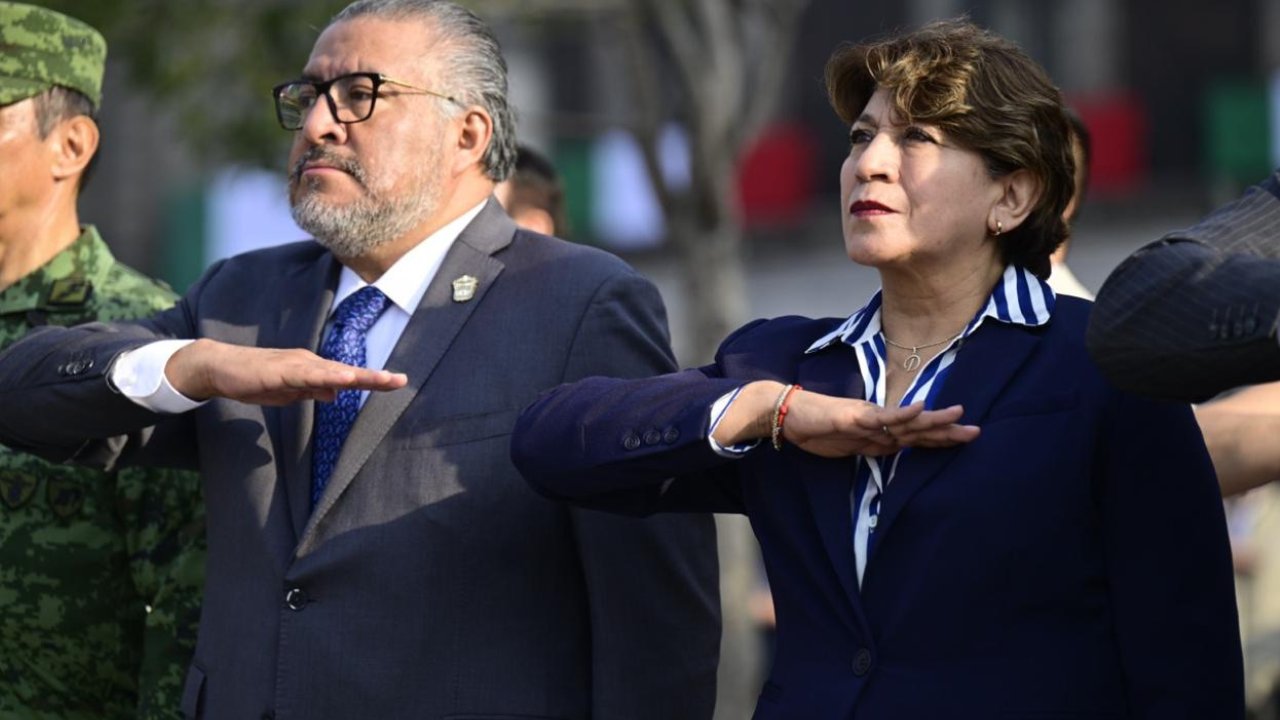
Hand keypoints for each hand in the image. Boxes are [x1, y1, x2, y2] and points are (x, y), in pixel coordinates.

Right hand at [166, 339, 407, 405]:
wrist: (219, 368)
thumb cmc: (255, 379)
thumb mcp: (290, 391)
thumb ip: (313, 390)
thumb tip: (337, 394)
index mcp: (313, 371)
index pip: (348, 377)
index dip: (372, 380)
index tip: (397, 383)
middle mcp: (309, 363)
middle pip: (347, 372)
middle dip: (374, 377)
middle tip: (401, 380)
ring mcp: (295, 364)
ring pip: (331, 371)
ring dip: (356, 375)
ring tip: (380, 379)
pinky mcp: (279, 370)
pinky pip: (306, 374)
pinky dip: (326, 376)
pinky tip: (342, 379)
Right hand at [782, 391, 978, 457]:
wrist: (790, 416)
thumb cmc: (817, 429)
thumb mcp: (852, 446)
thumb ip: (875, 448)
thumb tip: (895, 452)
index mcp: (880, 432)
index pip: (916, 437)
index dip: (940, 439)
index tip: (965, 439)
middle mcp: (879, 423)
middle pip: (919, 429)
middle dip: (947, 432)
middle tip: (977, 432)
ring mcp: (868, 418)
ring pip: (906, 421)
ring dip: (932, 420)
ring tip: (958, 415)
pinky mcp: (854, 417)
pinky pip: (882, 417)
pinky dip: (901, 413)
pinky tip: (919, 408)